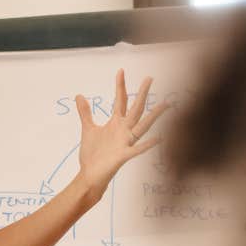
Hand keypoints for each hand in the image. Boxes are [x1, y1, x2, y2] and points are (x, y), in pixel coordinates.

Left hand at [74, 69, 168, 198]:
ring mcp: (125, 142)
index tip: (121, 71)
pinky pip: (138, 148)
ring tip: (166, 104)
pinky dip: (148, 144)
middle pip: (135, 108)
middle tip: (150, 78)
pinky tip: (159, 137)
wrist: (90, 175)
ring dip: (154, 116)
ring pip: (142, 126)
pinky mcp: (124, 155)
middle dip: (142, 93)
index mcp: (116, 123)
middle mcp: (123, 130)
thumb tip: (79, 96)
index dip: (120, 86)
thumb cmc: (92, 154)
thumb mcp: (88, 129)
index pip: (121, 100)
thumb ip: (85, 113)